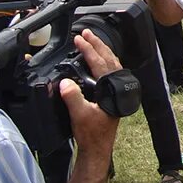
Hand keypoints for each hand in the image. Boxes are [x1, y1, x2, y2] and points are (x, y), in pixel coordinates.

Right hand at [59, 29, 120, 157]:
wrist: (97, 149)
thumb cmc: (91, 134)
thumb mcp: (79, 115)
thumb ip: (73, 97)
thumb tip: (66, 82)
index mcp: (111, 89)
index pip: (100, 62)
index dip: (89, 49)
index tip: (79, 39)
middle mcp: (117, 87)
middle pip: (109, 58)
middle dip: (97, 44)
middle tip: (86, 33)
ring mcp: (116, 91)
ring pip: (112, 63)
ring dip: (101, 51)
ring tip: (91, 41)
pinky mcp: (113, 95)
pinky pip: (110, 71)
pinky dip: (103, 62)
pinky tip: (97, 61)